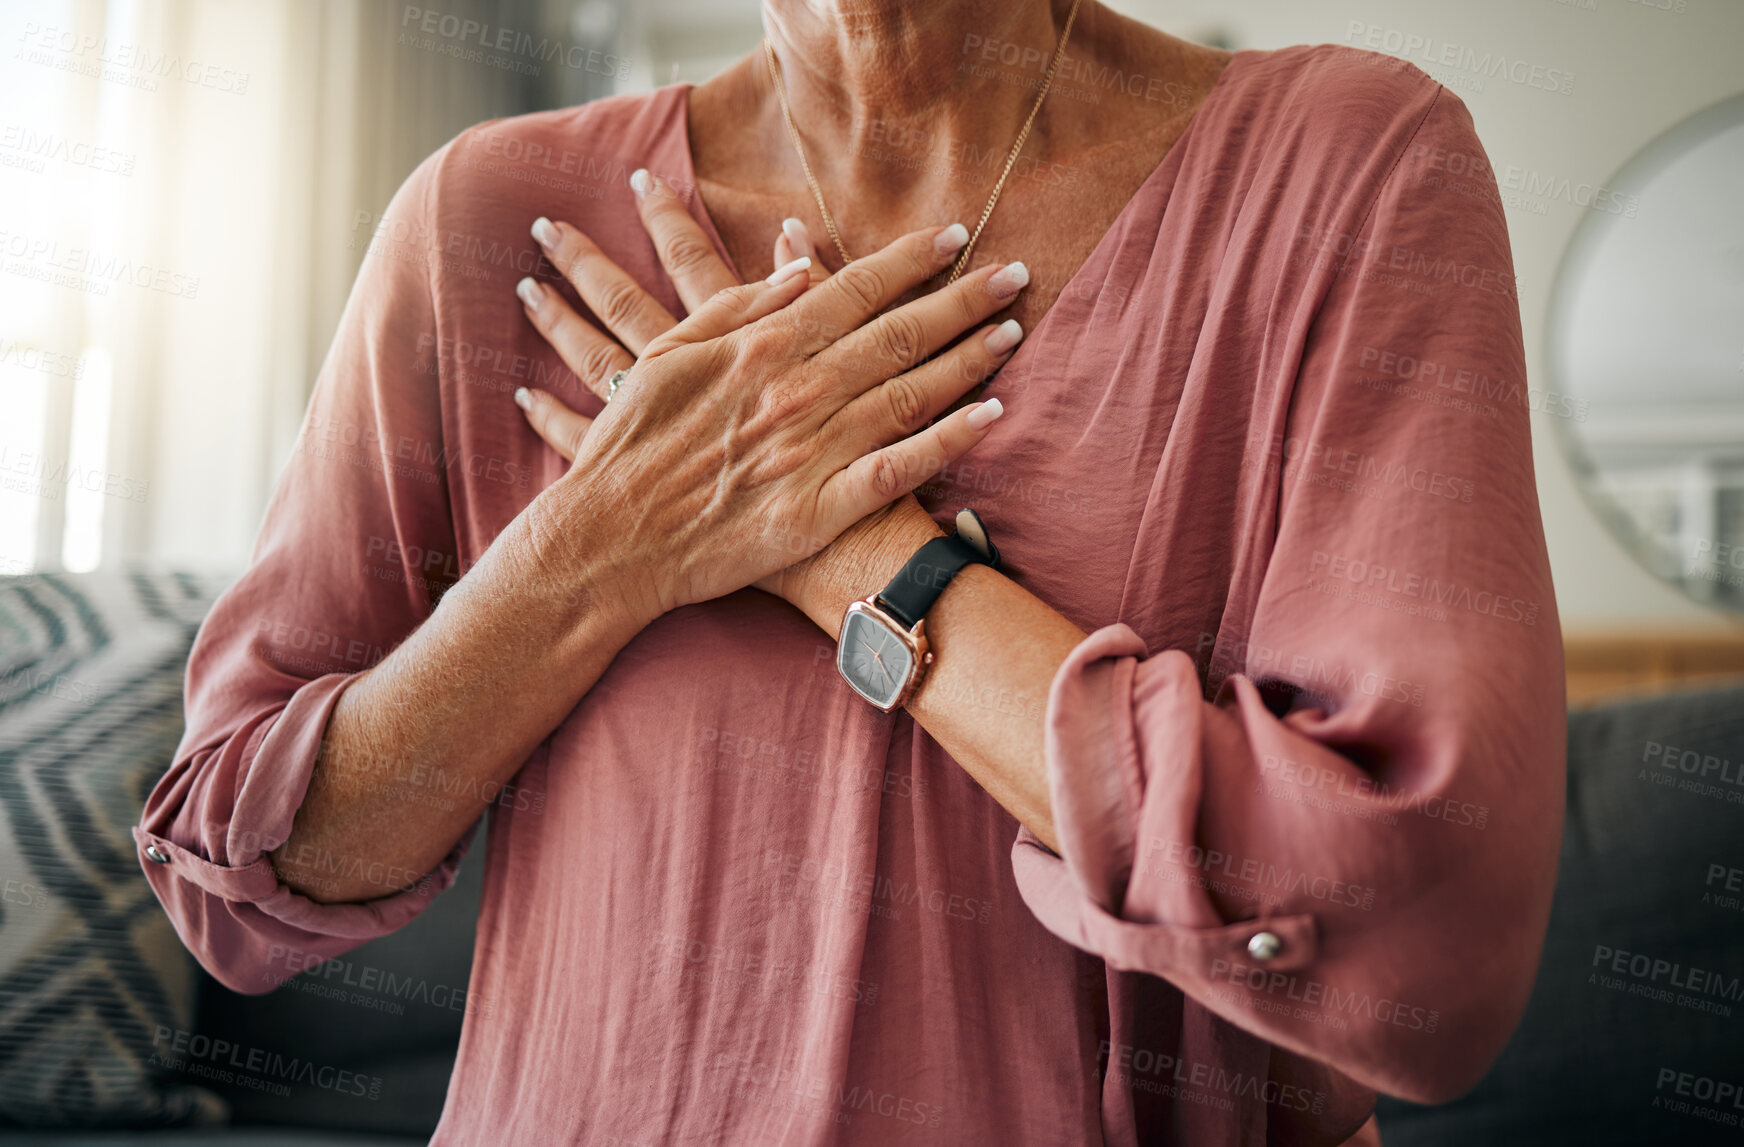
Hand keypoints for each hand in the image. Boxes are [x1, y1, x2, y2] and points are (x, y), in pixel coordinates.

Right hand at [514, 171, 1026, 624]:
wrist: (613, 538)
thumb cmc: (634, 443)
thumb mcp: (671, 354)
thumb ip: (739, 305)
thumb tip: (802, 268)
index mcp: (761, 347)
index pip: (853, 289)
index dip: (908, 261)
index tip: (953, 236)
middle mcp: (797, 391)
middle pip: (897, 334)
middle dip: (961, 299)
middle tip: (1014, 274)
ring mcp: (813, 451)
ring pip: (909, 393)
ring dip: (968, 360)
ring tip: (1013, 332)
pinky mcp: (819, 510)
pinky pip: (897, 471)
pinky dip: (947, 443)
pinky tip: (991, 418)